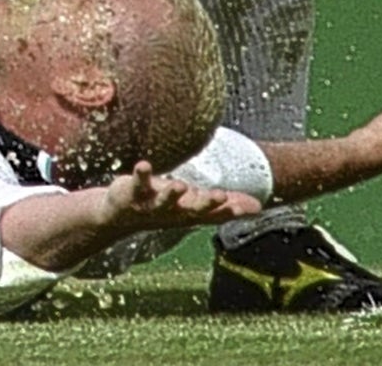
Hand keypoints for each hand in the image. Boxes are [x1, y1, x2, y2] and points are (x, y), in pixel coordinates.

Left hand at [101, 161, 261, 235]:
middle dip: (206, 203)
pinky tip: (143, 165)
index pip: (214, 214)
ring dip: (172, 194)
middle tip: (222, 195)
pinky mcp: (133, 193)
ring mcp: (152, 205)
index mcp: (191, 214)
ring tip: (181, 185)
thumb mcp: (195, 206)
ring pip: (164, 201)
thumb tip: (259, 206)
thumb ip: (225, 205)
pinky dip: (141, 175)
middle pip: (192, 210)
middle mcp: (174, 212)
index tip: (250, 207)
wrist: (122, 216)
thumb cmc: (165, 207)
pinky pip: (137, 183)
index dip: (230, 211)